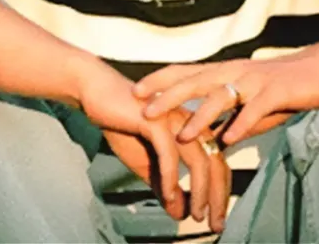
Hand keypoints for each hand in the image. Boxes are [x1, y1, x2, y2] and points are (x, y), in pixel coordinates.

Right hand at [75, 59, 229, 231]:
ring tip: (196, 214)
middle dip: (218, 196)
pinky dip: (170, 178)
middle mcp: (189, 121)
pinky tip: (167, 196)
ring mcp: (175, 118)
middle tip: (216, 224)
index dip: (221, 191)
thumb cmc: (123, 122)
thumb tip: (180, 212)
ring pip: (199, 158)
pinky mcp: (156, 119)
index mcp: (192, 127)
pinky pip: (169, 153)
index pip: (218, 161)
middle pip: (216, 160)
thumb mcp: (147, 161)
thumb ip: (165, 184)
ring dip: (200, 190)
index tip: (217, 217)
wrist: (97, 94)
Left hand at [134, 45, 318, 144]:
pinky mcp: (275, 92)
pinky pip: (256, 110)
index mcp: (225, 72)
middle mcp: (235, 72)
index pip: (186, 72)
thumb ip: (230, 119)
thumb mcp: (249, 103)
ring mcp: (254, 81)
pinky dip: (242, 124)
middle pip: (196, 82)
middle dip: (168, 96)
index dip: (161, 80)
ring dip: (201, 117)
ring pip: (222, 97)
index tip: (135, 90)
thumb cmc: (280, 87)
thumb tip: (211, 142)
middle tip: (144, 109)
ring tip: (181, 135)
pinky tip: (229, 140)